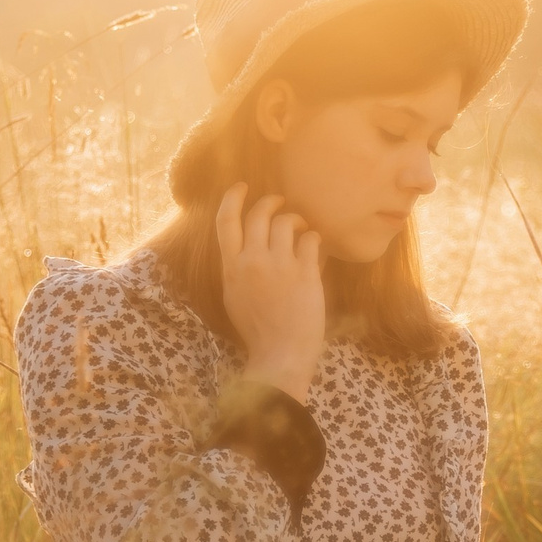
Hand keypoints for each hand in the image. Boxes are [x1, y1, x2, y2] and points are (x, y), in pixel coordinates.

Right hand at [215, 183, 324, 400]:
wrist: (280, 355)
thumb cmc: (258, 331)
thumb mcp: (235, 297)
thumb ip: (238, 269)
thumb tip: (247, 245)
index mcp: (231, 268)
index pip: (225, 220)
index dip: (233, 197)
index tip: (242, 187)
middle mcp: (253, 261)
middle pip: (259, 214)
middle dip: (271, 201)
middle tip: (280, 202)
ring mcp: (280, 265)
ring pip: (287, 222)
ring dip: (297, 220)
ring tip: (302, 229)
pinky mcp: (305, 273)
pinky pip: (311, 240)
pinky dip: (314, 238)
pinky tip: (316, 247)